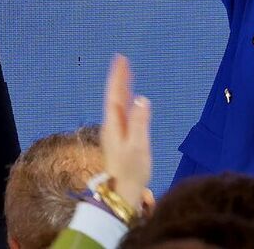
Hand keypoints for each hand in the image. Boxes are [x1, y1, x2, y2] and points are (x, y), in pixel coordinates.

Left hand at [101, 54, 151, 208]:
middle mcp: (112, 125)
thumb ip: (140, 122)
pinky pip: (122, 112)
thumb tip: (142, 99)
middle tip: (122, 60)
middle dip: (119, 78)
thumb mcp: (138, 146)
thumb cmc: (131, 171)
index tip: (120, 60)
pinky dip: (125, 100)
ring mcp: (115, 132)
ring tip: (125, 73)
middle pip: (114, 97)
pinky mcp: (120, 138)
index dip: (118, 77)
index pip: (115, 95)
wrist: (123, 192)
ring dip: (121, 87)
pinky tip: (129, 100)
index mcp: (114, 124)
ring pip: (117, 104)